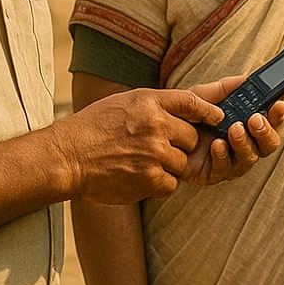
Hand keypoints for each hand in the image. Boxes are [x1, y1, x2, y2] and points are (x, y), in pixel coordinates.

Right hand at [52, 87, 222, 203]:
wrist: (66, 157)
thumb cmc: (94, 128)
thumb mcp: (125, 103)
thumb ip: (156, 105)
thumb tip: (189, 108)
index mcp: (150, 102)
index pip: (192, 101)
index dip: (208, 110)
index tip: (217, 117)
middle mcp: (156, 125)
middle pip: (192, 137)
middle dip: (182, 144)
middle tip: (158, 148)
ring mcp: (154, 153)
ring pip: (182, 162)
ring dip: (169, 165)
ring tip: (141, 162)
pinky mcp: (150, 179)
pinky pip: (171, 183)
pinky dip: (159, 183)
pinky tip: (138, 176)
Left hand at [180, 74, 283, 185]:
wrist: (157, 133)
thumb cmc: (183, 116)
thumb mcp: (202, 97)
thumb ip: (223, 88)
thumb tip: (245, 78)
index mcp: (244, 124)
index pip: (270, 122)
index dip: (277, 115)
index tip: (278, 104)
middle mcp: (242, 144)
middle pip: (268, 144)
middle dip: (265, 132)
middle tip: (255, 119)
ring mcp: (229, 161)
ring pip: (250, 158)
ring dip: (245, 143)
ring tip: (234, 129)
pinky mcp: (213, 174)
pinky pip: (225, 169)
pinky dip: (223, 156)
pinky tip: (217, 145)